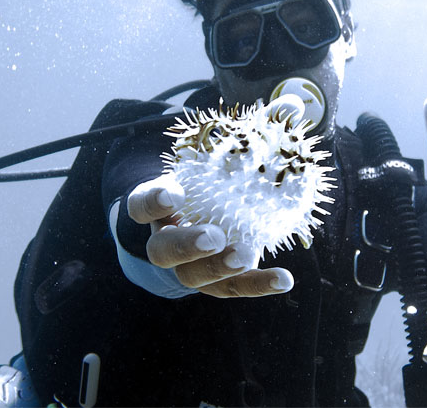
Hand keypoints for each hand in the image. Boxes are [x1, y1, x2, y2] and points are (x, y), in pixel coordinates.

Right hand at [127, 174, 293, 297]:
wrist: (202, 220)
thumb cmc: (202, 187)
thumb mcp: (198, 172)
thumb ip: (211, 160)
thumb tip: (248, 138)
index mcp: (155, 211)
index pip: (142, 206)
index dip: (154, 202)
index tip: (174, 194)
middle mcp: (164, 243)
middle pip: (163, 251)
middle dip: (188, 246)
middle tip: (213, 238)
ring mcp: (188, 268)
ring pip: (194, 276)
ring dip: (221, 268)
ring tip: (246, 257)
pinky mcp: (217, 283)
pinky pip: (234, 287)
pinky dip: (259, 284)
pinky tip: (284, 280)